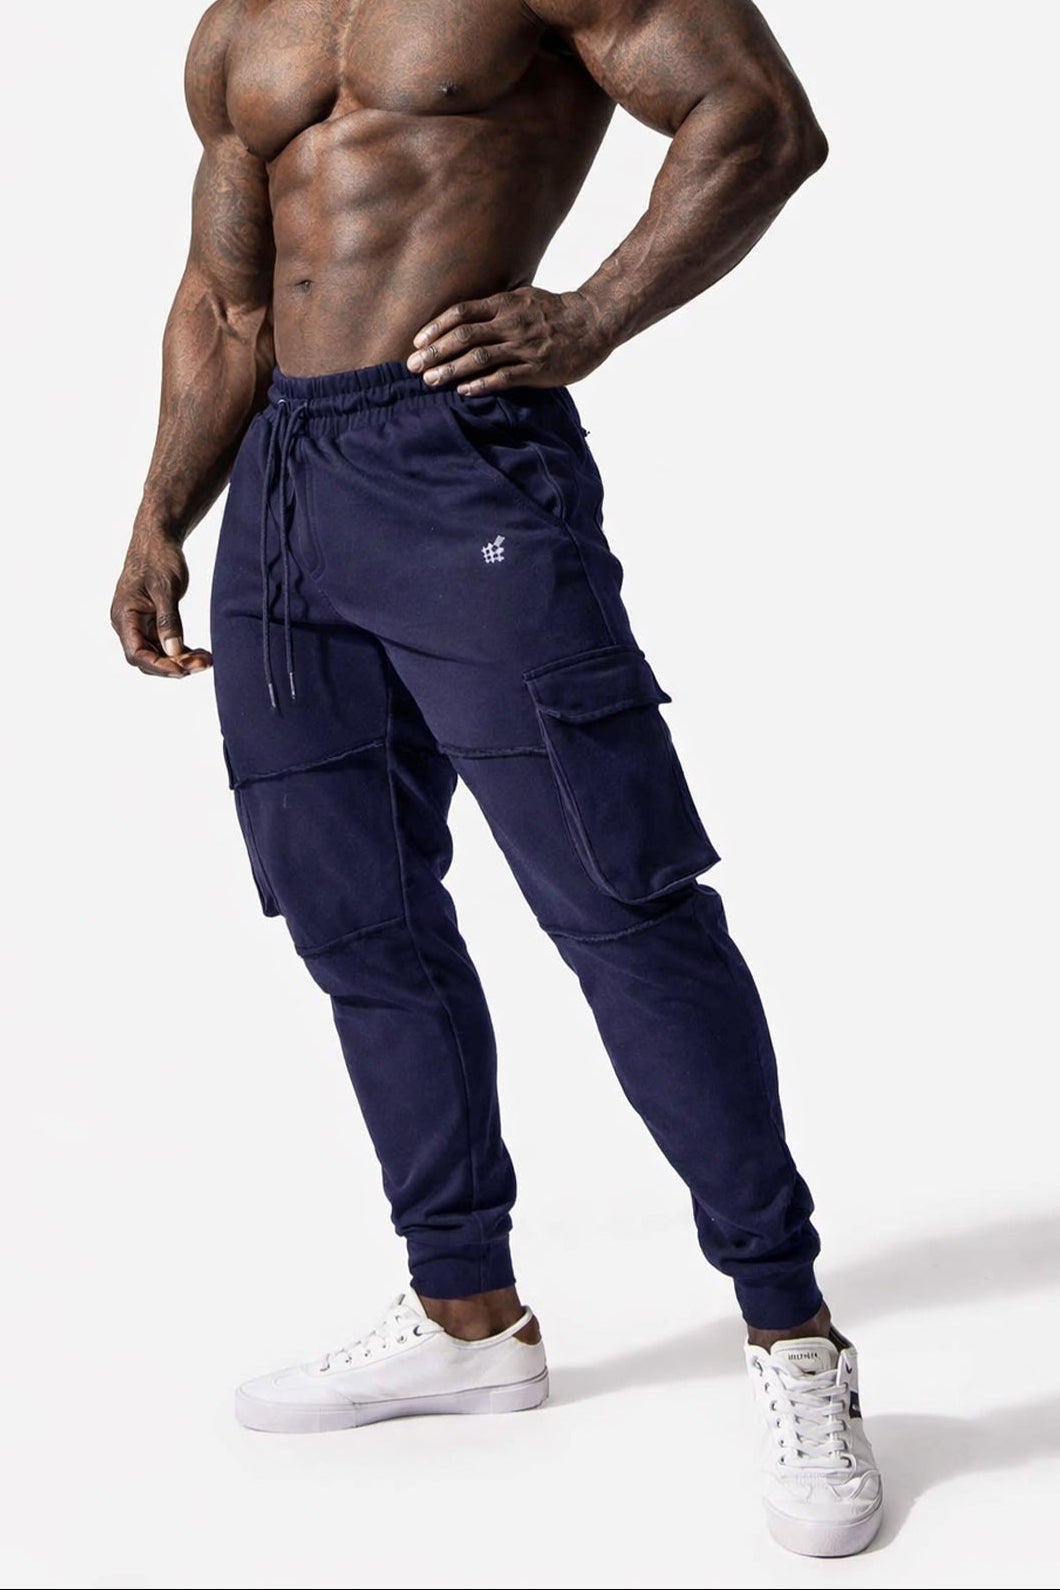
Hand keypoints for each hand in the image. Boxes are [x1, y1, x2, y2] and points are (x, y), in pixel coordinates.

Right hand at [111, 532, 212, 678]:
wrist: (158, 539)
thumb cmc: (158, 558)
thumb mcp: (165, 589)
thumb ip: (168, 621)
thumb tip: (173, 651)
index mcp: (123, 616)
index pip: (136, 653)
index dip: (159, 666)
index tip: (183, 670)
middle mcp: (127, 624)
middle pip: (147, 658)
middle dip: (175, 665)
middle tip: (204, 663)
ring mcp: (139, 624)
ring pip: (158, 654)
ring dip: (181, 660)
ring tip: (206, 659)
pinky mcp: (151, 622)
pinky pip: (164, 645)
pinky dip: (181, 651)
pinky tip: (200, 652)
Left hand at [407, 287, 609, 394]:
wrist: (593, 323)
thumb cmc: (554, 312)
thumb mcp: (523, 298)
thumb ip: (495, 308)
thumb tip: (464, 317)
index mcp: (505, 304)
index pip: (461, 313)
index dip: (436, 327)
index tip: (417, 341)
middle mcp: (511, 323)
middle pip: (463, 337)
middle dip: (434, 352)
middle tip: (412, 366)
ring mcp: (524, 347)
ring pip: (479, 358)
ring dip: (451, 370)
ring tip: (430, 381)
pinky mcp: (537, 369)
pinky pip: (503, 378)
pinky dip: (481, 384)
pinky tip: (464, 391)